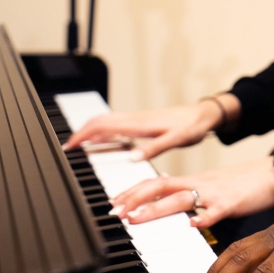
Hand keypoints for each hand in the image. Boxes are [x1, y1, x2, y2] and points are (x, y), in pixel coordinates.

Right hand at [63, 96, 236, 159]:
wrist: (205, 114)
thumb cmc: (193, 125)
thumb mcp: (177, 139)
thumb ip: (155, 148)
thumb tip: (131, 158)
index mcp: (140, 123)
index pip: (103, 125)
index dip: (83, 135)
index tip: (69, 146)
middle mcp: (136, 119)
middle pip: (99, 121)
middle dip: (80, 132)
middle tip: (68, 148)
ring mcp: (138, 119)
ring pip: (106, 121)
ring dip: (90, 131)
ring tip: (79, 146)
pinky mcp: (143, 122)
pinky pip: (116, 124)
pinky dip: (103, 131)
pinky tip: (103, 141)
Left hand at [110, 156, 273, 228]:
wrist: (271, 174)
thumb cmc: (242, 183)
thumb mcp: (210, 186)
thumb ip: (191, 193)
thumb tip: (170, 204)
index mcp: (194, 181)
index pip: (157, 183)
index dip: (134, 192)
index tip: (115, 203)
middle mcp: (200, 184)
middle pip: (162, 187)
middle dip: (136, 199)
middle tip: (116, 212)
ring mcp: (215, 193)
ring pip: (182, 198)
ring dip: (157, 209)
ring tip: (137, 219)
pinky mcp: (232, 203)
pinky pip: (216, 210)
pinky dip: (204, 218)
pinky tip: (194, 225)